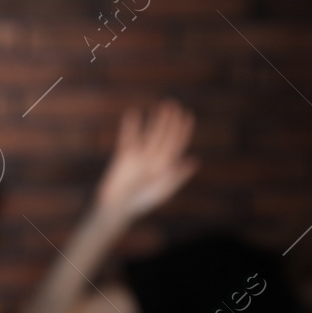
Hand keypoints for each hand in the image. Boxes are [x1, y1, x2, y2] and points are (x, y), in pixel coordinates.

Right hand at [93, 99, 199, 221]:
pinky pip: (128, 137)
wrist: (118, 208)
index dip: (183, 130)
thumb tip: (193, 160)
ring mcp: (140, 156)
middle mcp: (155, 158)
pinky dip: (131, 126)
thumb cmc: (141, 202)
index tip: (188, 116)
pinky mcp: (124, 156)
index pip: (177, 144)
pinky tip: (133, 113)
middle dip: (170, 121)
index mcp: (167, 166)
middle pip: (165, 136)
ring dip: (155, 121)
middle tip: (173, 104)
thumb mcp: (163, 191)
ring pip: (150, 134)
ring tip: (160, 106)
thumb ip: (178, 176)